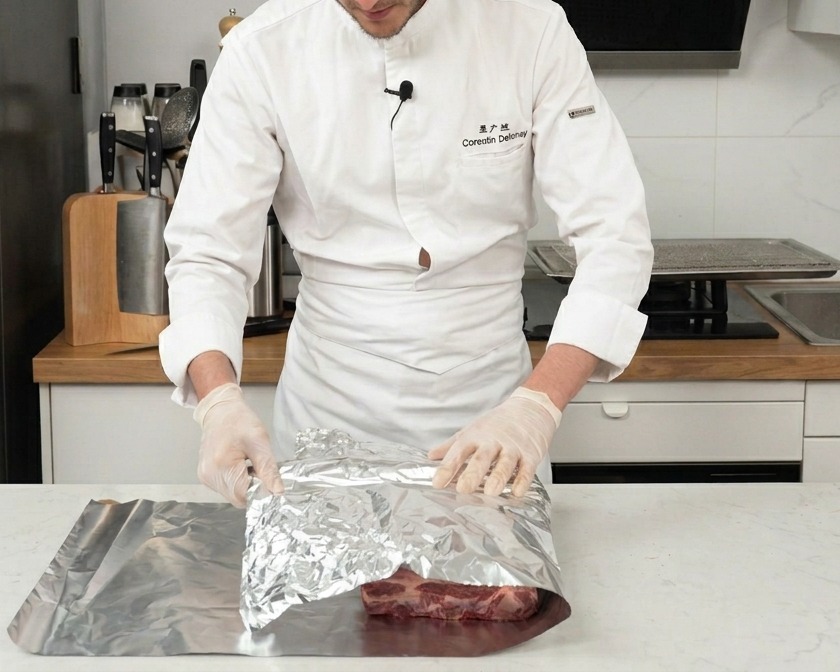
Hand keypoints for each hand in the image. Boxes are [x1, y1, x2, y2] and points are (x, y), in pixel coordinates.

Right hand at [193, 383, 283, 506]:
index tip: (269, 479)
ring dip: (246, 484)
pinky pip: (226, 487)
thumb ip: (268, 469)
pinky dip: (237, 481)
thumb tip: (277, 492)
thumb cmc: (239, 421)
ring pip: (233, 494)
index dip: (261, 491)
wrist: (220, 411)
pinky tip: (240, 465)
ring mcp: (206, 477)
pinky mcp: (206, 476)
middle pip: (238, 497)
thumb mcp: (260, 441)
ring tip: (249, 463)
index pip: (244, 495)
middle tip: (259, 466)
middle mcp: (209, 475)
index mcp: (221, 466)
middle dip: (254, 487)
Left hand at [428, 387, 561, 496]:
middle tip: (464, 489)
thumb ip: (452, 445)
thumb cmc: (499, 422)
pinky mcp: (531, 454)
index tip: (437, 483)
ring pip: (505, 463)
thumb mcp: (473, 429)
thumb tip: (431, 456)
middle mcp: (493, 441)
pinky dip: (523, 481)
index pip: (458, 452)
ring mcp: (513, 448)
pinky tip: (517, 492)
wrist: (531, 408)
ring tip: (491, 492)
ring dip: (498, 477)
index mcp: (475, 435)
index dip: (447, 468)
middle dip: (472, 474)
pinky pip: (527, 469)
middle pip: (482, 458)